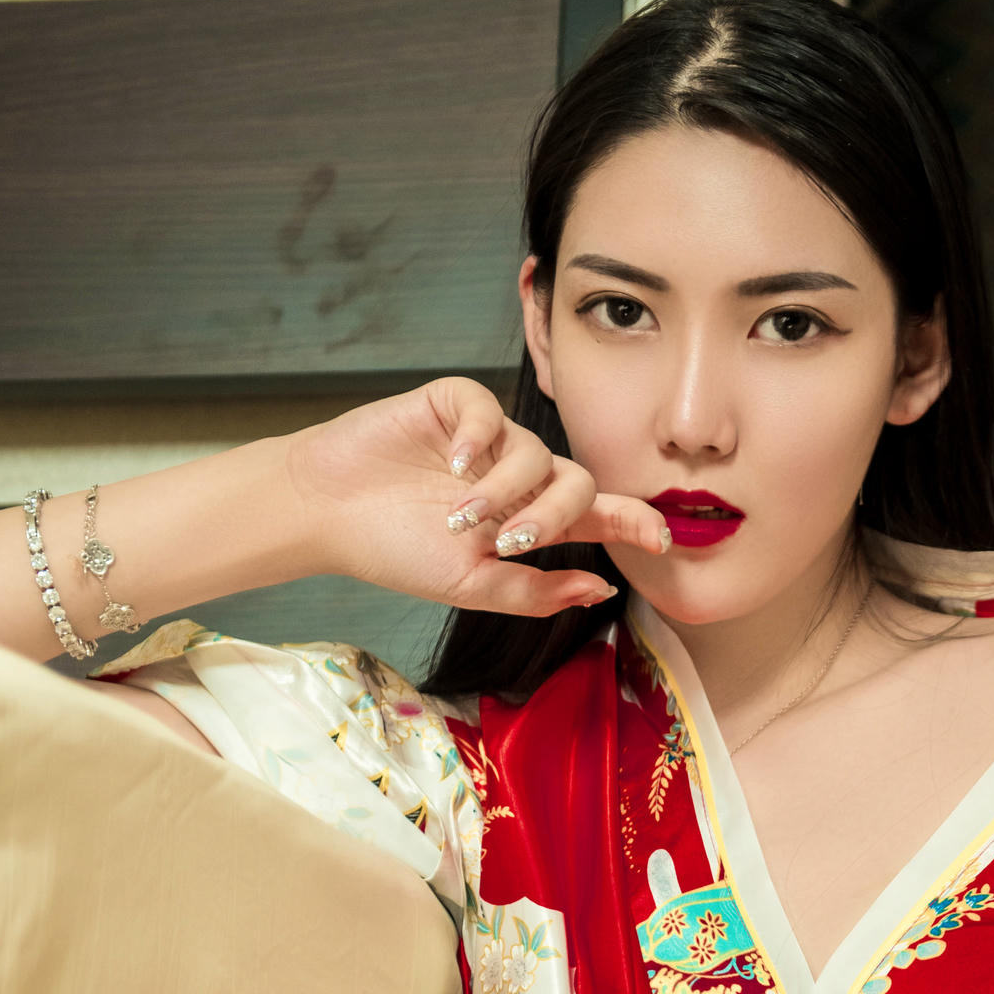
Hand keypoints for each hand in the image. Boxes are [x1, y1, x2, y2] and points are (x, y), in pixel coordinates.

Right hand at [285, 377, 670, 616]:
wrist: (329, 511)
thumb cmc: (398, 551)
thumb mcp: (472, 585)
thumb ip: (536, 590)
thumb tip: (600, 589)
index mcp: (529, 520)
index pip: (596, 516)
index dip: (633, 522)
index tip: (665, 539)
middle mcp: (519, 475)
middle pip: (575, 483)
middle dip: (552, 516)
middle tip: (510, 542)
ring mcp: (490, 438)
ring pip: (534, 452)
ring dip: (502, 491)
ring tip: (457, 515)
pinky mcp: (458, 403)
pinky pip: (492, 412)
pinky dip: (479, 440)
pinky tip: (452, 464)